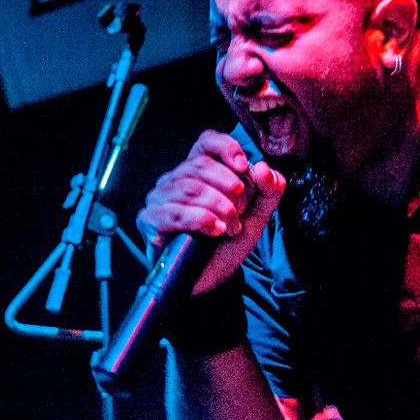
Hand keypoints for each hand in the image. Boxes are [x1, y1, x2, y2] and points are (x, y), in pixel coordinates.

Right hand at [136, 129, 286, 293]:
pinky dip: (201, 219)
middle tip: (241, 210)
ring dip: (219, 208)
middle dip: (229, 187)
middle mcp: (175, 180)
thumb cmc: (227, 242)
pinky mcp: (151, 221)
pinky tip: (216, 230)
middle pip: (200, 165)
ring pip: (189, 187)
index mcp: (199, 172)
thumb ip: (269, 191)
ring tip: (231, 228)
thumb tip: (265, 168)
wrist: (210, 277)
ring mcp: (159, 199)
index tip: (243, 166)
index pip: (206, 142)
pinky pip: (174, 212)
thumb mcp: (256, 215)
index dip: (225, 148)